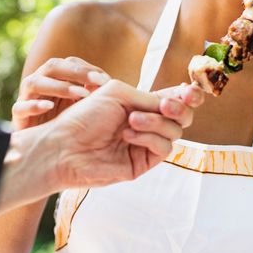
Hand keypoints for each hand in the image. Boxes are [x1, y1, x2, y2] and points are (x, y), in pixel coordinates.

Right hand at [12, 57, 109, 129]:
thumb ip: (95, 93)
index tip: (105, 79)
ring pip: (35, 82)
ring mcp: (27, 97)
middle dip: (76, 72)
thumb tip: (110, 83)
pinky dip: (33, 105)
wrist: (44, 148)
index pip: (71, 63)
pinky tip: (48, 107)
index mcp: (56, 76)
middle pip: (53, 66)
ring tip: (80, 94)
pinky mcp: (18, 115)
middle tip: (97, 81)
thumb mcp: (83, 106)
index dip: (88, 68)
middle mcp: (40, 81)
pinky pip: (20, 106)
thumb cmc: (68, 122)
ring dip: (59, 86)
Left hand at [47, 79, 206, 187]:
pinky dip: (150, 138)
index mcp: (141, 104)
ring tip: (131, 120)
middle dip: (179, 107)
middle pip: (183, 116)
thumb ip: (149, 97)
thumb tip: (175, 101)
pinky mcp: (142, 163)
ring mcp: (145, 144)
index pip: (174, 99)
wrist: (64, 145)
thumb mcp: (118, 93)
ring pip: (175, 132)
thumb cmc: (85, 115)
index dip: (187, 95)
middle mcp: (147, 124)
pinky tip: (128, 135)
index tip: (188, 90)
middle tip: (166, 104)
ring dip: (156, 122)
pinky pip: (163, 149)